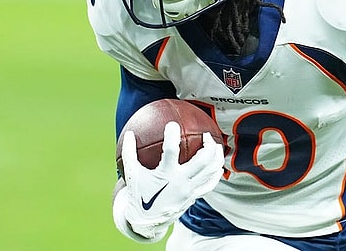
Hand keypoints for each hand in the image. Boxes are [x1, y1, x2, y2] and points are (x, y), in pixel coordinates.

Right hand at [120, 121, 223, 239]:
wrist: (147, 221)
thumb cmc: (138, 194)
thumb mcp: (131, 173)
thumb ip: (129, 153)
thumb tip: (129, 133)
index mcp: (165, 175)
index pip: (171, 151)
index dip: (172, 136)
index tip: (172, 124)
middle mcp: (181, 182)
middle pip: (202, 160)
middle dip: (208, 145)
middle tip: (205, 134)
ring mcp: (190, 190)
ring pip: (211, 171)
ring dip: (216, 157)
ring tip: (216, 145)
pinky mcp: (194, 196)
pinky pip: (210, 183)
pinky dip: (215, 173)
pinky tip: (216, 164)